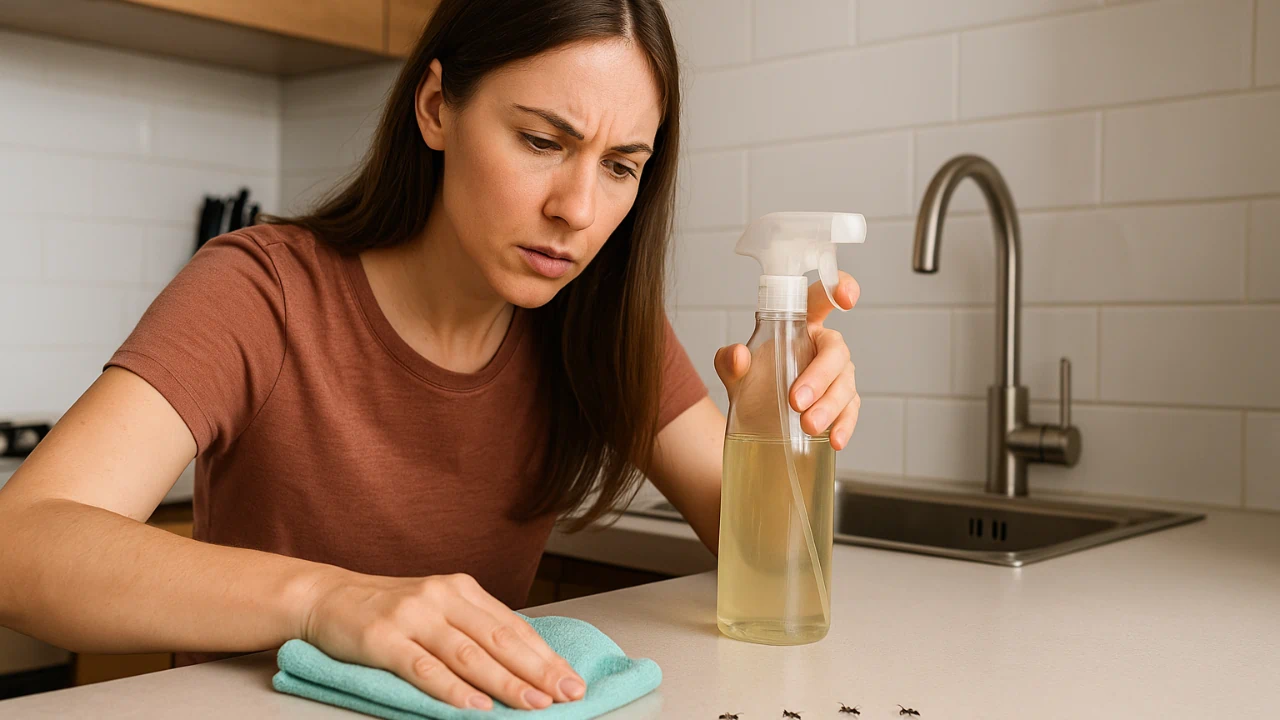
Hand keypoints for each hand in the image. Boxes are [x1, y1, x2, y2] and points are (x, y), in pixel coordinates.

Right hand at [302, 570, 585, 710]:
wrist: (328, 597)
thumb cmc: (390, 610)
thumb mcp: (438, 609)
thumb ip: (474, 630)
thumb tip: (525, 664)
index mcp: (462, 589)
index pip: (513, 626)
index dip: (545, 655)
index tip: (572, 679)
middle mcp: (442, 597)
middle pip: (498, 639)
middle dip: (537, 670)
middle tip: (567, 694)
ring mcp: (413, 616)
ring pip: (467, 654)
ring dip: (504, 683)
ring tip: (532, 703)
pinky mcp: (383, 638)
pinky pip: (423, 668)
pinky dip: (452, 689)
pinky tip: (474, 707)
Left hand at [714, 272, 860, 449]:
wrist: (754, 418)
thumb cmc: (752, 380)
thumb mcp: (733, 370)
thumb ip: (729, 360)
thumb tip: (738, 355)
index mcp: (802, 324)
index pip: (821, 298)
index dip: (839, 288)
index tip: (846, 299)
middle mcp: (824, 346)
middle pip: (835, 352)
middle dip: (819, 376)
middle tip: (796, 401)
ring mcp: (838, 376)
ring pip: (845, 384)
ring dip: (830, 405)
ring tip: (808, 426)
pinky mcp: (842, 404)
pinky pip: (850, 411)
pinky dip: (845, 425)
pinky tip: (835, 440)